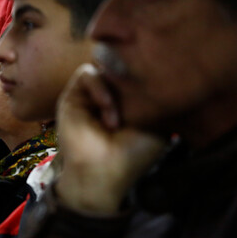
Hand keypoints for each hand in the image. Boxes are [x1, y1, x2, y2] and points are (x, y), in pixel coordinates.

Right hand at [54, 64, 166, 213]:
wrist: (103, 171)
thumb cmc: (133, 155)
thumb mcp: (158, 125)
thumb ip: (158, 98)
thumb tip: (163, 73)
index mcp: (130, 103)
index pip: (136, 73)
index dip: (146, 72)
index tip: (158, 82)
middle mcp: (110, 97)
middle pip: (119, 66)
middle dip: (130, 74)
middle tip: (139, 92)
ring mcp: (91, 96)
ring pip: (103, 67)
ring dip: (114, 88)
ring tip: (118, 117)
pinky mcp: (73, 96)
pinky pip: (87, 74)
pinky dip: (99, 87)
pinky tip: (107, 108)